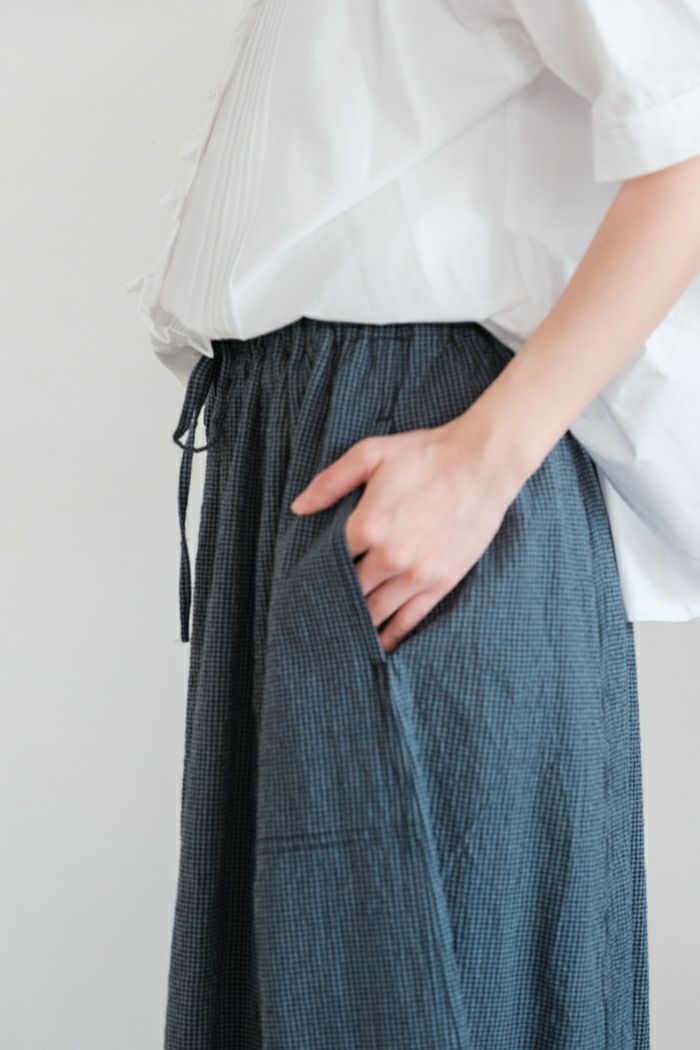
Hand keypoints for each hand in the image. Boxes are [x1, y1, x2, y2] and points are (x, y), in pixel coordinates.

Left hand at [289, 412, 527, 654]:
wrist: (482, 463)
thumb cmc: (426, 454)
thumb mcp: (371, 454)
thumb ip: (330, 482)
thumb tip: (298, 508)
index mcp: (368, 525)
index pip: (330, 562)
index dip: (316, 573)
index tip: (302, 585)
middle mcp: (390, 556)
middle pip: (350, 592)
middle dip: (332, 603)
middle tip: (315, 616)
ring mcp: (417, 573)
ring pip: (376, 612)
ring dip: (357, 625)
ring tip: (339, 637)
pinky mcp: (441, 582)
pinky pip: (410, 619)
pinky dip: (391, 636)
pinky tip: (378, 646)